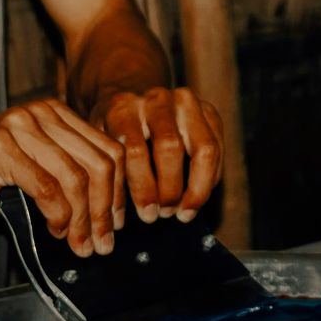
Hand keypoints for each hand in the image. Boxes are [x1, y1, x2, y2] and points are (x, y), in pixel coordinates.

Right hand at [0, 99, 123, 256]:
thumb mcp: (33, 172)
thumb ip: (67, 183)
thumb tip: (105, 218)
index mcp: (55, 114)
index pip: (108, 151)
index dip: (119, 192)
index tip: (116, 224)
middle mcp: (41, 113)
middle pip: (99, 165)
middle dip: (105, 211)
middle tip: (103, 244)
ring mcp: (20, 127)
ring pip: (75, 179)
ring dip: (83, 220)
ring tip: (80, 244)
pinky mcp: (0, 148)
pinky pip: (46, 188)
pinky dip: (58, 215)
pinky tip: (54, 229)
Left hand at [90, 87, 223, 224]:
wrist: (131, 99)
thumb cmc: (113, 135)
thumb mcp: (101, 149)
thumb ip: (109, 178)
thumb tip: (116, 222)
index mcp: (122, 107)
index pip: (136, 151)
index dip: (144, 189)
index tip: (148, 215)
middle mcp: (156, 99)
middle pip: (171, 147)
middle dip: (170, 189)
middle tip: (165, 214)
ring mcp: (186, 101)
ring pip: (204, 148)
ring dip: (197, 188)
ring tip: (185, 212)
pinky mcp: (208, 110)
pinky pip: (218, 148)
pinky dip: (210, 178)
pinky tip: (197, 197)